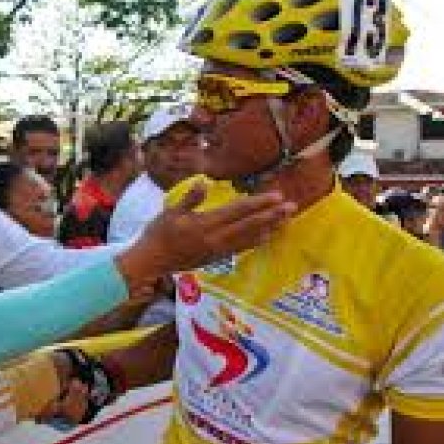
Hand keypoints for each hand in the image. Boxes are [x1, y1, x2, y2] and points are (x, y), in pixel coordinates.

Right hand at [116, 184, 295, 293]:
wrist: (152, 261)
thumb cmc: (158, 233)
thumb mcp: (170, 212)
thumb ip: (190, 198)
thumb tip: (204, 181)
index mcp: (205, 224)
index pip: (238, 211)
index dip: (258, 204)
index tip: (276, 196)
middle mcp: (216, 238)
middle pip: (249, 225)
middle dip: (271, 216)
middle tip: (291, 207)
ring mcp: (217, 250)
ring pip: (248, 238)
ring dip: (268, 228)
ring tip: (285, 221)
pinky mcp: (216, 258)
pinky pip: (241, 248)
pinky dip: (256, 241)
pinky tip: (265, 236)